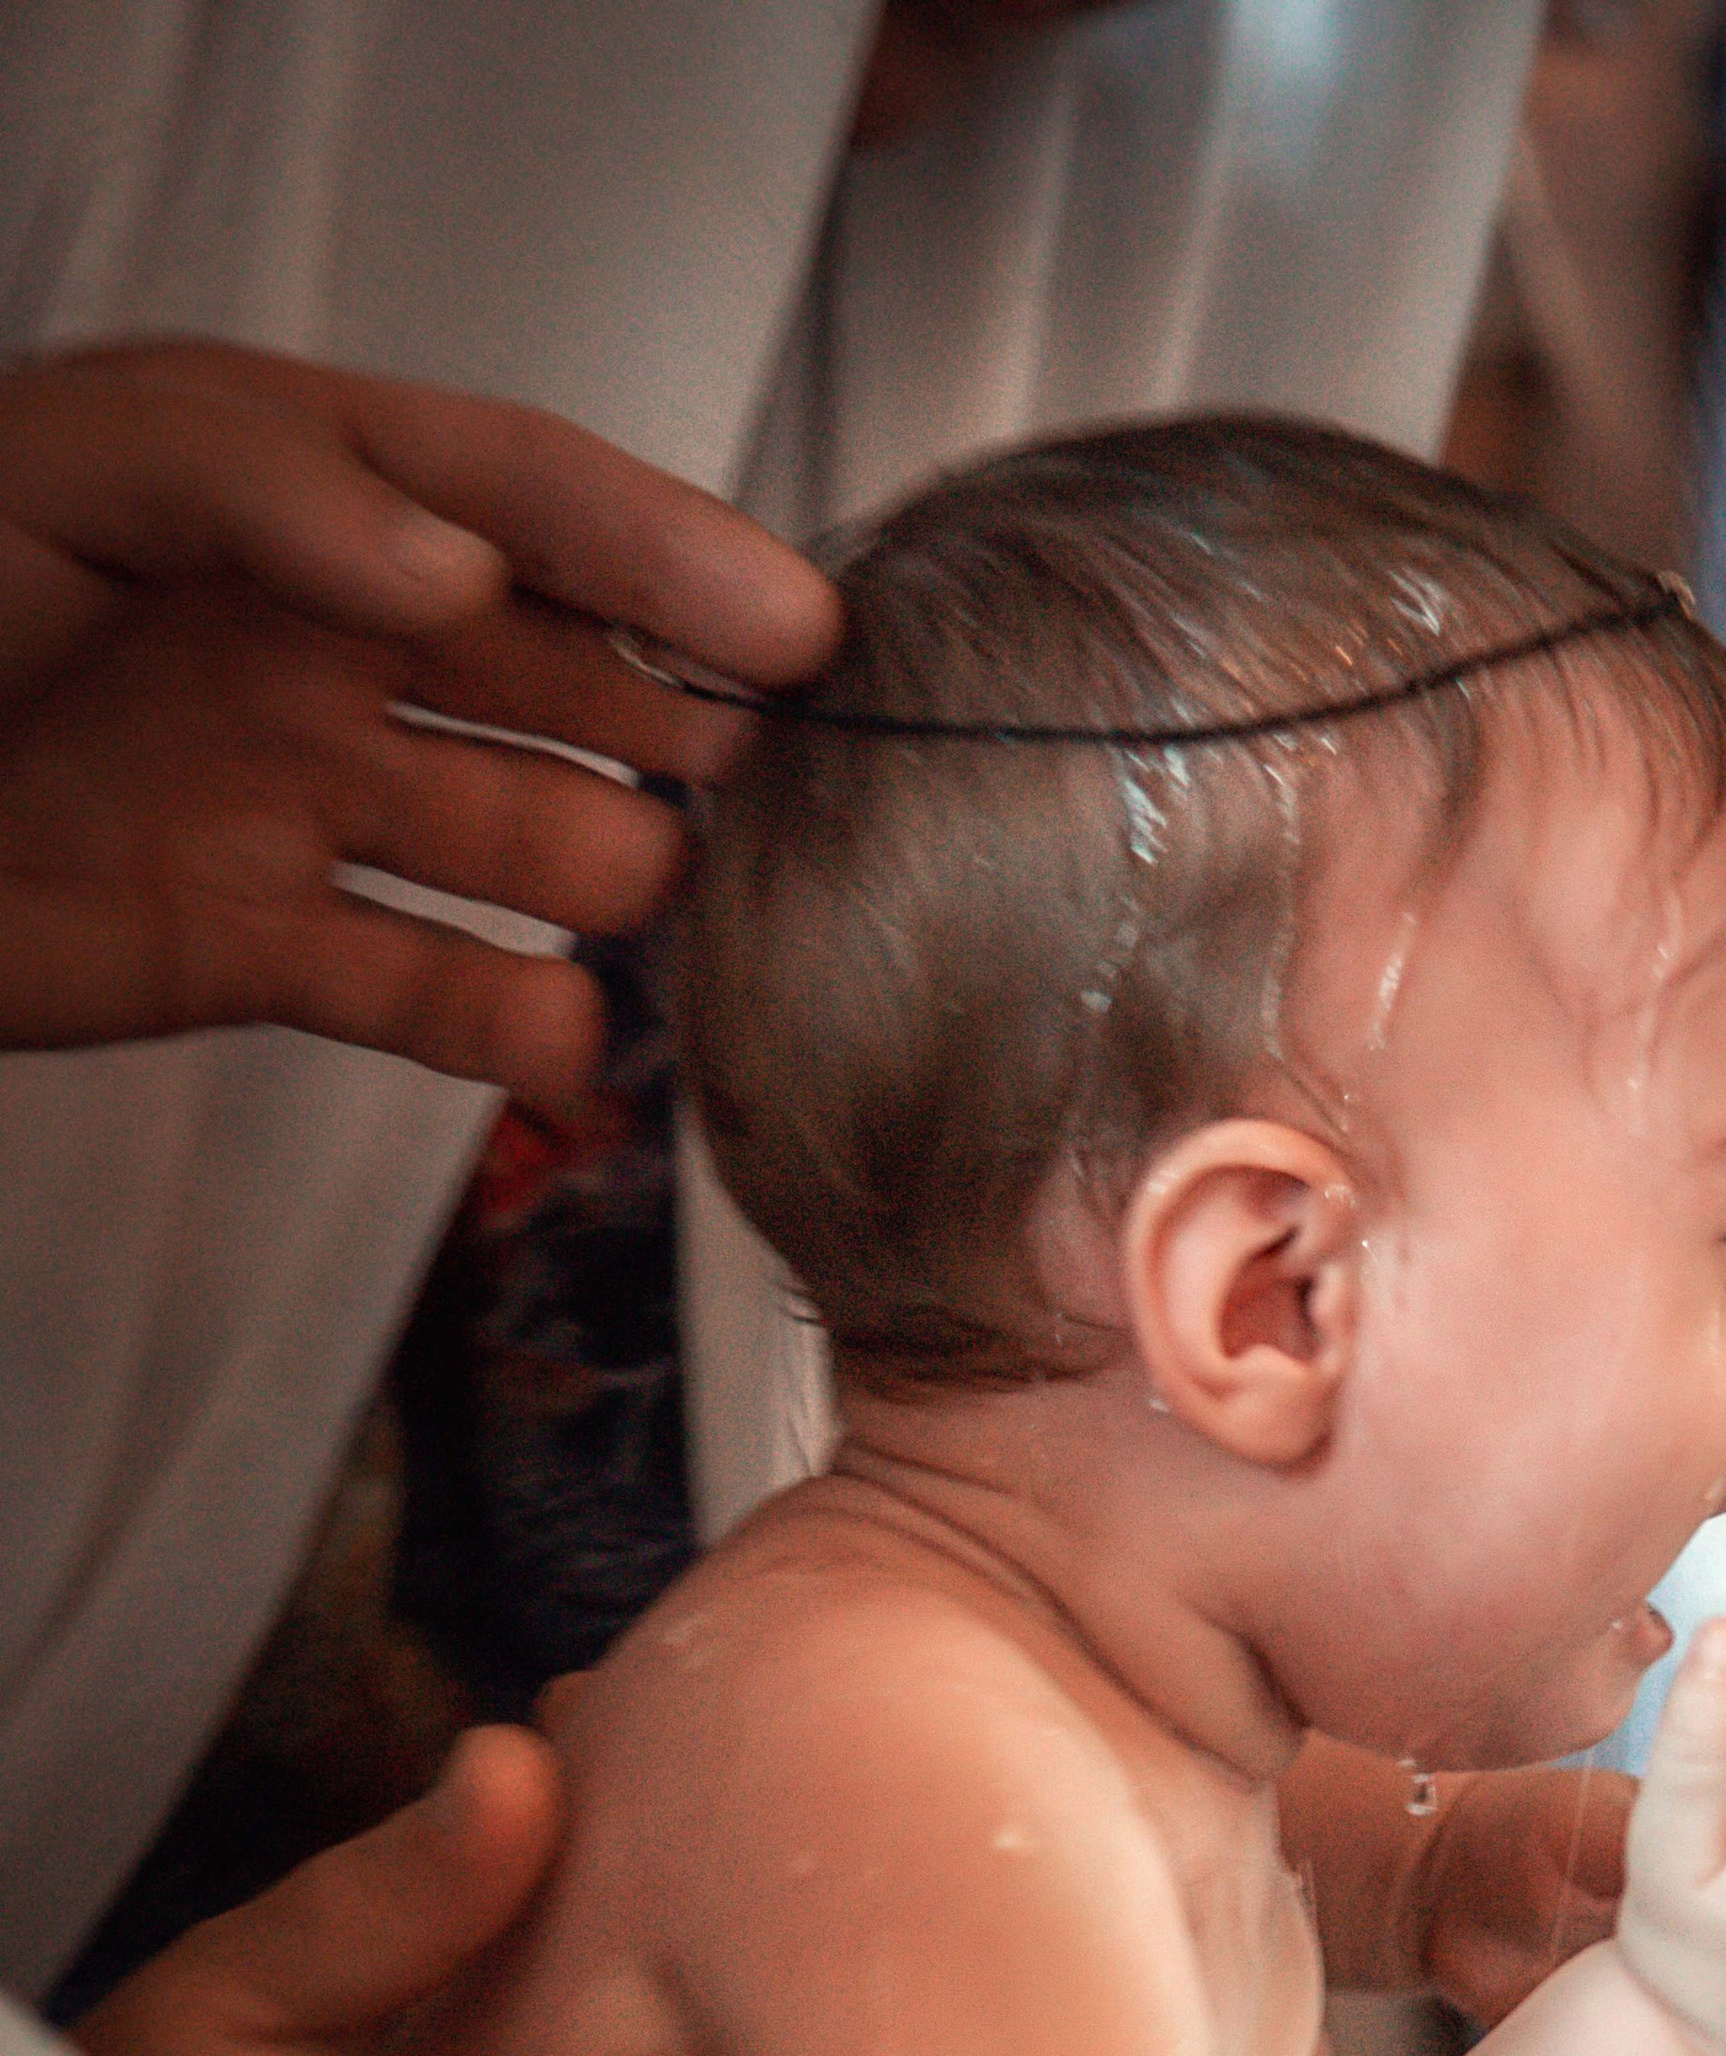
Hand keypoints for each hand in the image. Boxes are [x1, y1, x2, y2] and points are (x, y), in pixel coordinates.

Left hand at [0, 340, 838, 1100]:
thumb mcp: (71, 473)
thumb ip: (269, 489)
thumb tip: (458, 573)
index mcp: (294, 499)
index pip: (521, 497)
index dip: (665, 551)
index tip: (792, 626)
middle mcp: (322, 644)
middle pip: (558, 670)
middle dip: (681, 713)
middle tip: (786, 770)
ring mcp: (301, 798)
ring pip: (521, 836)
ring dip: (611, 871)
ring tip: (667, 899)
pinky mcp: (261, 943)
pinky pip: (424, 990)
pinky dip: (507, 1030)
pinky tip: (563, 1050)